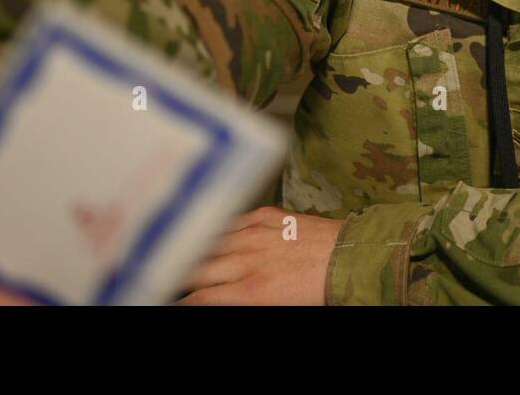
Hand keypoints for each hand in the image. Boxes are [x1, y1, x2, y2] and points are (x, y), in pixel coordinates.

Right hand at [176, 206, 341, 305]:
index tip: (169, 296)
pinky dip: (221, 229)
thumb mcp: (271, 304)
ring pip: (213, 242)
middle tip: (169, 277)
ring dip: (195, 251)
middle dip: (180, 275)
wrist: (350, 258)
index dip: (181, 299)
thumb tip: (218, 296)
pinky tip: (212, 233)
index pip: (201, 297)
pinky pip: (236, 220)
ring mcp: (259, 234)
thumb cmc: (318, 290)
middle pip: (199, 269)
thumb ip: (238, 298)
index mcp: (251, 290)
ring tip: (181, 255)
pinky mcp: (271, 216)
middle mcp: (249, 260)